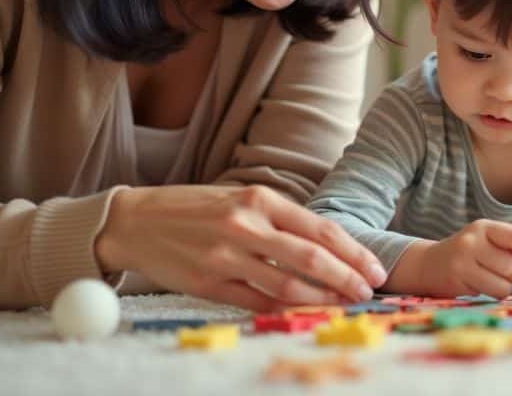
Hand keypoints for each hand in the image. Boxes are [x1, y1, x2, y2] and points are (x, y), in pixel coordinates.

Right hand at [94, 185, 386, 312]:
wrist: (136, 221)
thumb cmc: (196, 209)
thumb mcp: (241, 199)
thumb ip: (280, 220)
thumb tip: (327, 247)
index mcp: (259, 200)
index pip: (320, 229)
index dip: (353, 252)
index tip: (375, 269)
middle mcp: (245, 226)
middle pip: (311, 258)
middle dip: (348, 278)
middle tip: (369, 292)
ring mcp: (225, 256)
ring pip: (287, 285)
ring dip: (322, 299)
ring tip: (344, 305)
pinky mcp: (208, 283)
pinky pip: (256, 302)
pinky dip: (284, 309)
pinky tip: (304, 312)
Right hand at [413, 219, 511, 298]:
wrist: (429, 264)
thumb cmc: (468, 253)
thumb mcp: (486, 240)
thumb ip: (509, 247)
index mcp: (484, 227)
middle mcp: (472, 241)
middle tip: (500, 272)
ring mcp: (462, 261)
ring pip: (503, 285)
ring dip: (503, 288)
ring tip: (489, 280)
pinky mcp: (456, 281)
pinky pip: (488, 294)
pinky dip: (490, 294)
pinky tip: (475, 284)